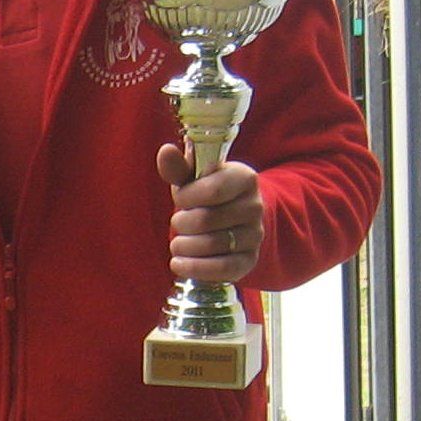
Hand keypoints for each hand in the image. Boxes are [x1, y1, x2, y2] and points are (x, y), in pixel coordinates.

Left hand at [156, 143, 263, 282]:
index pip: (212, 190)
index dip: (187, 197)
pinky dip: (196, 269)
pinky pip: (224, 269)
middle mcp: (255, 207)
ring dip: (184, 246)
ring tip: (178, 243)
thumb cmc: (206, 191)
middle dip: (182, 223)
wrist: (232, 215)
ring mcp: (255, 235)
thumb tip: (165, 151)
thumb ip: (177, 166)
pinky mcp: (250, 260)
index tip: (179, 197)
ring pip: (213, 245)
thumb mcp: (192, 176)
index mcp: (244, 178)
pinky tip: (179, 263)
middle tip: (178, 222)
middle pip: (207, 220)